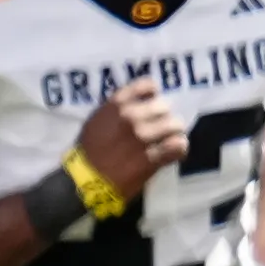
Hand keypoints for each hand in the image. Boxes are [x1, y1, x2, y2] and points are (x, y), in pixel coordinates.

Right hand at [75, 81, 187, 199]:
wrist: (85, 179)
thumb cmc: (89, 149)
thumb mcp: (97, 120)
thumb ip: (117, 110)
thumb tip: (140, 103)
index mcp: (116, 105)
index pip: (147, 85)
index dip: (154, 94)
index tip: (154, 101)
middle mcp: (131, 117)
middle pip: (165, 107)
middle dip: (166, 117)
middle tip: (164, 127)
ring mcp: (142, 137)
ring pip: (175, 126)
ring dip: (175, 133)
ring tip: (171, 140)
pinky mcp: (152, 157)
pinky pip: (178, 146)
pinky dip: (179, 148)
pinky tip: (174, 152)